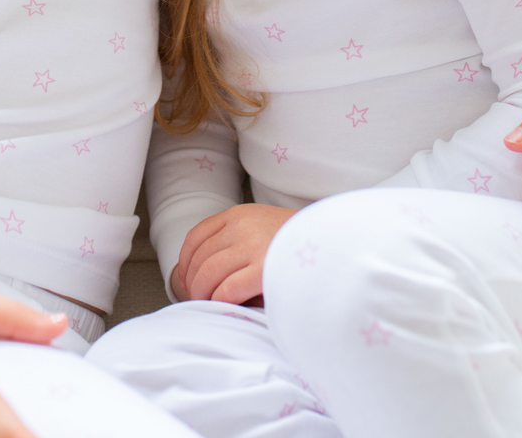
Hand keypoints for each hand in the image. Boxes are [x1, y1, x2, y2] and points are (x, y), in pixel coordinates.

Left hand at [172, 204, 296, 303]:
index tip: (187, 279)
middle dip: (193, 283)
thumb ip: (238, 240)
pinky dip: (220, 301)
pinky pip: (227, 289)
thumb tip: (208, 273)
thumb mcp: (264, 226)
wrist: (336, 241)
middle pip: (200, 258)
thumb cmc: (299, 241)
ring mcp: (252, 246)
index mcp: (239, 214)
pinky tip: (227, 307)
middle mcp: (241, 226)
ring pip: (208, 274)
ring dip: (203, 295)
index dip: (185, 262)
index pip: (196, 236)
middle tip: (199, 299)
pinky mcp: (264, 270)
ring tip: (210, 306)